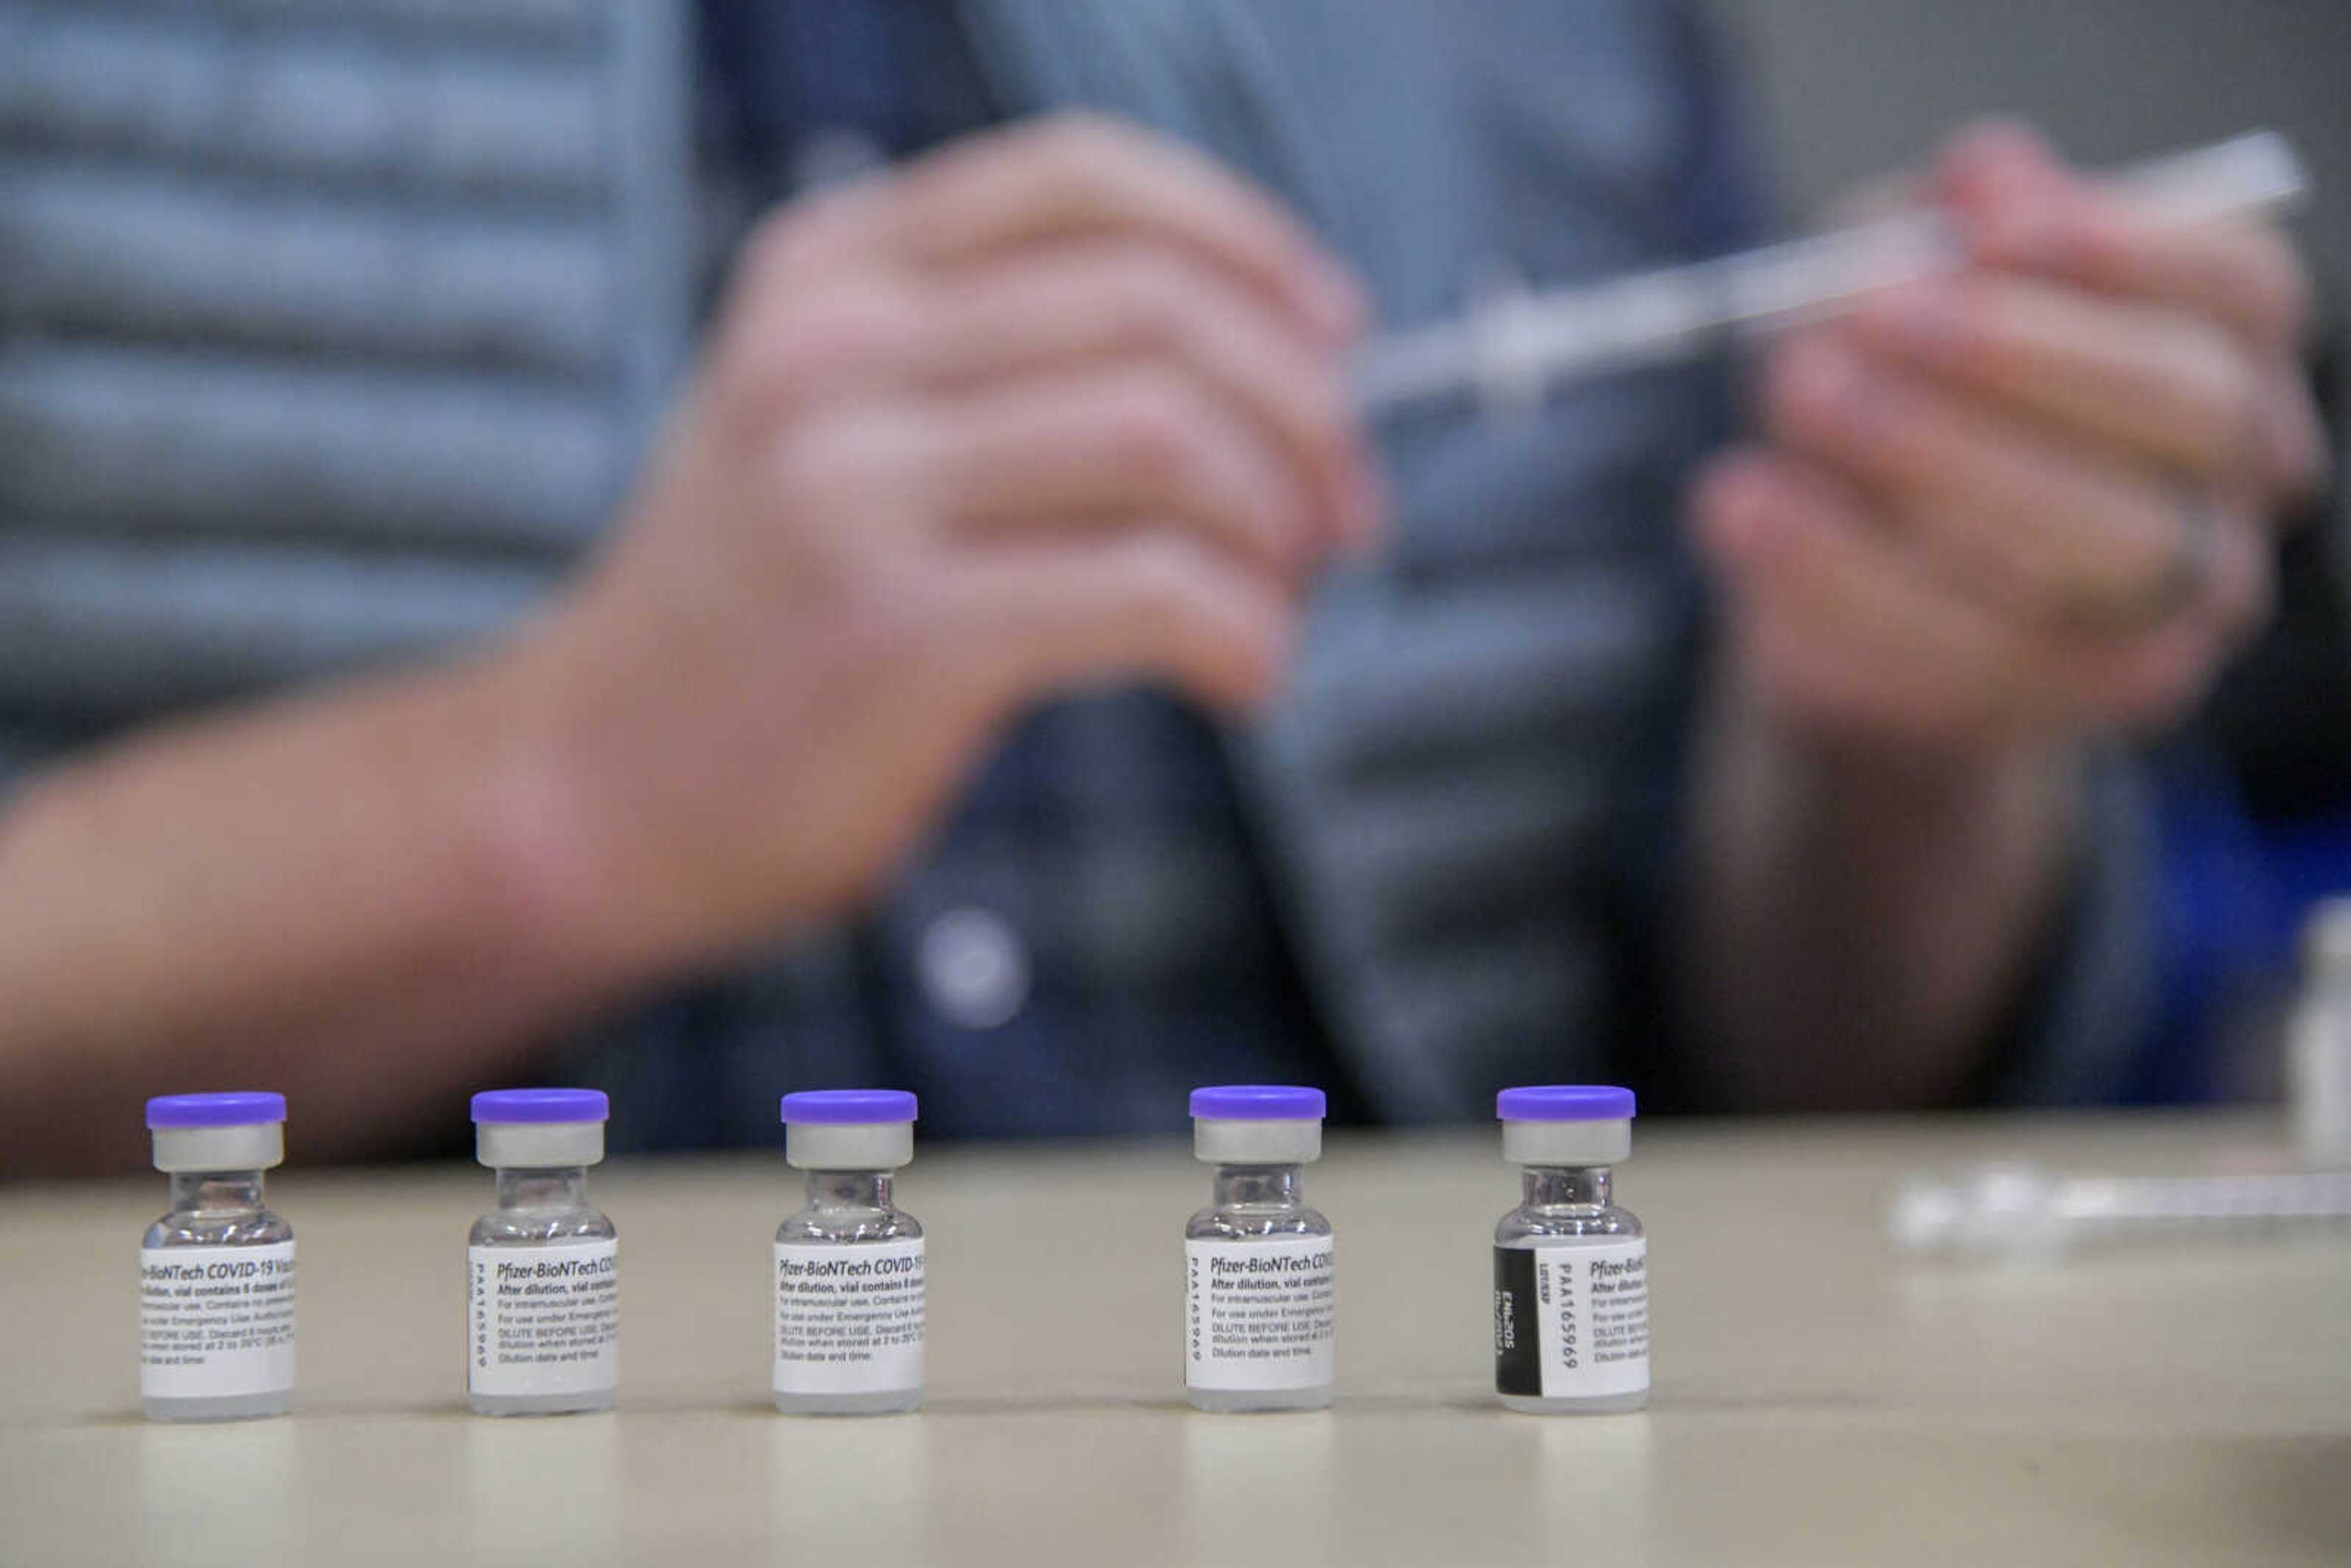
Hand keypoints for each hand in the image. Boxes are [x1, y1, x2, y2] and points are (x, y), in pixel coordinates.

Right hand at [501, 115, 1379, 966]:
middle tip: (1342, 511)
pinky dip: (1245, 635)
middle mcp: (834, 352)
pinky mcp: (899, 634)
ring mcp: (855, 489)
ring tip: (1281, 600)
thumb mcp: (825, 426)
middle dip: (1304, 414)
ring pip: (1173, 442)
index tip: (1335, 335)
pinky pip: (1152, 593)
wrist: (586, 793)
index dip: (1249, 243)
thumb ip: (997, 367)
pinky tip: (1242, 677)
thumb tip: (1262, 372)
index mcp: (829, 272)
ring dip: (1277, 528)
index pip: (1084, 180)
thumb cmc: (751, 625)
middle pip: (1161, 311)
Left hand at [1691, 122, 2326, 751]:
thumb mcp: (1898, 283)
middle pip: (2182, 411)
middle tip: (1870, 312)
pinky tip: (1744, 504)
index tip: (1989, 228)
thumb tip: (1983, 175)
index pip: (2237, 290)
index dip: (2128, 251)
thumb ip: (1934, 225)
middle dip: (2021, 355)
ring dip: (1926, 459)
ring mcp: (2160, 614)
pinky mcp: (2048, 702)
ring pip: (2086, 544)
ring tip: (1794, 392)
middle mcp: (2227, 488)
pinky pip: (1957, 646)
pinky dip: (1834, 570)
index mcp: (2225, 357)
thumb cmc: (1897, 395)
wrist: (1849, 589)